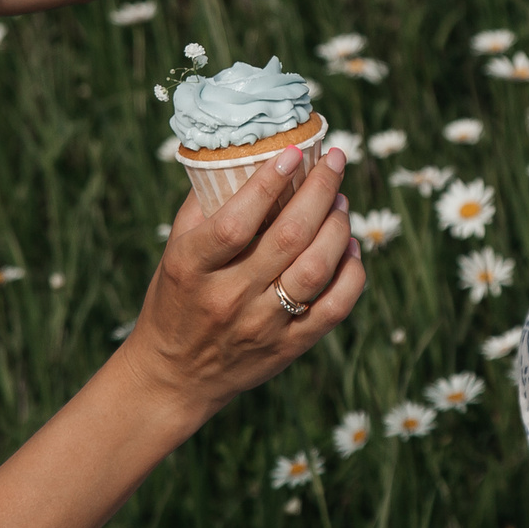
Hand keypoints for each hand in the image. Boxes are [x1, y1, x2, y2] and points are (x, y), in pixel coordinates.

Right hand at [120, 144, 365, 426]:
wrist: (176, 375)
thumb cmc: (177, 298)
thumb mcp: (176, 250)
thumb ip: (206, 204)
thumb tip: (245, 152)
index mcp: (192, 266)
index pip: (236, 220)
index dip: (270, 182)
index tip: (295, 152)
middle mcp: (229, 296)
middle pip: (289, 237)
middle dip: (321, 190)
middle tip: (336, 161)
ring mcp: (262, 325)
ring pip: (317, 268)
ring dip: (339, 226)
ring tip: (342, 202)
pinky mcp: (289, 346)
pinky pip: (336, 306)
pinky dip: (352, 271)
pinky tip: (350, 247)